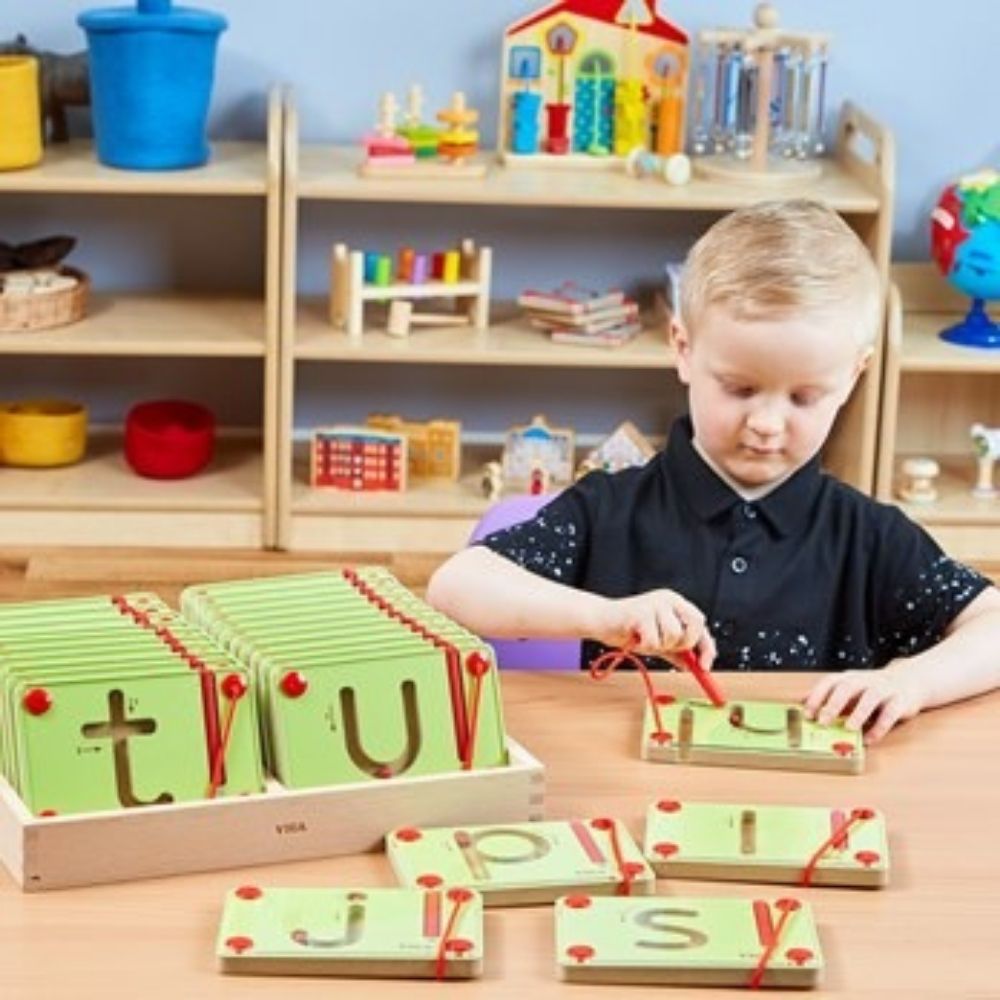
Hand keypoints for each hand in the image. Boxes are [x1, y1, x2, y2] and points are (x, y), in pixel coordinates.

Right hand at [594, 589, 715, 671]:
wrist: (600, 620)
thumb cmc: (628, 628)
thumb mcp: (658, 640)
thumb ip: (676, 651)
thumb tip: (695, 666)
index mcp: (675, 603)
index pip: (700, 623)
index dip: (706, 646)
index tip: (705, 666)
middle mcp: (668, 599)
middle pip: (695, 624)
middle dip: (683, 643)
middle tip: (665, 648)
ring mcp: (654, 603)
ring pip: (674, 634)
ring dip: (660, 645)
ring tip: (645, 639)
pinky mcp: (640, 612)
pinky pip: (654, 640)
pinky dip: (645, 646)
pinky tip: (635, 638)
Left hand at [802, 666, 925, 743]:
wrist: (909, 681)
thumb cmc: (872, 688)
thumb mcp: (849, 689)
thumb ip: (828, 696)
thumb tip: (801, 702)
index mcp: (849, 677)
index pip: (829, 682)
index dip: (817, 697)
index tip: (807, 713)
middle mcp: (865, 681)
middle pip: (847, 687)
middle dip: (833, 704)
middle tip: (823, 722)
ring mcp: (884, 689)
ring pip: (870, 698)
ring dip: (858, 713)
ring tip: (848, 728)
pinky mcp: (900, 701)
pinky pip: (890, 714)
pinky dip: (879, 728)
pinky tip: (869, 739)